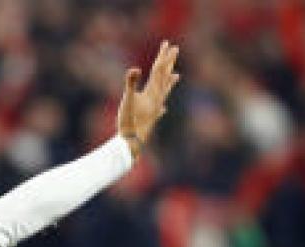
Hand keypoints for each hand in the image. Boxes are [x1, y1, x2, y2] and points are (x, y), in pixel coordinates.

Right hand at [117, 41, 180, 158]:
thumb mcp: (127, 100)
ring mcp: (155, 109)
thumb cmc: (129, 122)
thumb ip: (131, 84)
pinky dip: (162, 106)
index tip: (169, 44)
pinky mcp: (151, 119)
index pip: (158, 70)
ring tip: (177, 76)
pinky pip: (159, 109)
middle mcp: (157, 99)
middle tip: (174, 50)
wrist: (132, 144)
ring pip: (164, 93)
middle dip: (168, 63)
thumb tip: (135, 69)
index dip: (163, 57)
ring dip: (170, 83)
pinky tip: (164, 109)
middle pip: (164, 77)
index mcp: (152, 93)